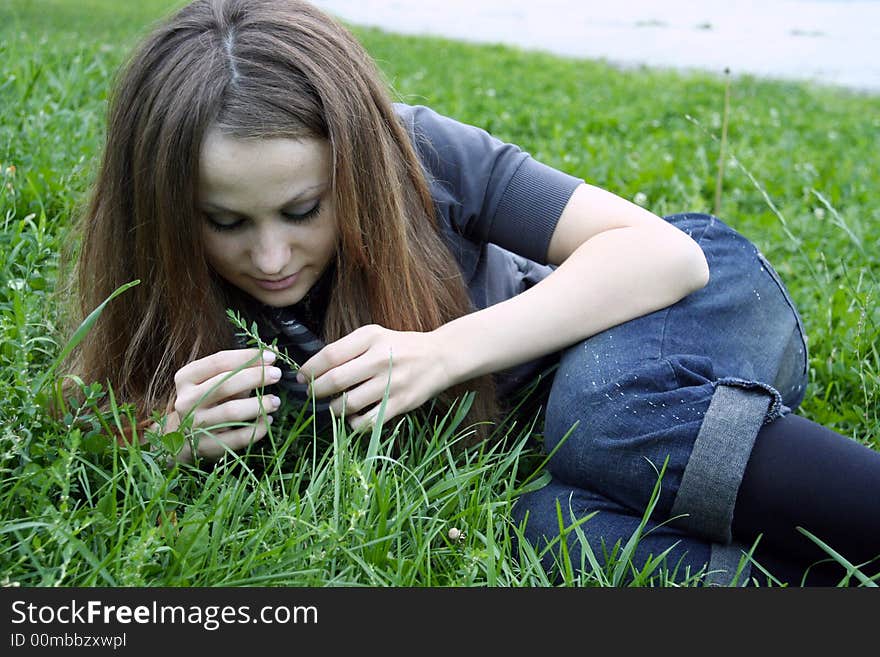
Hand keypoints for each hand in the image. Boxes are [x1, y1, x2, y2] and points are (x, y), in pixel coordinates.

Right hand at [167, 348, 281, 461]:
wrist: (184, 436)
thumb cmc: (208, 399)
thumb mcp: (219, 378)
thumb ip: (243, 364)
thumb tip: (274, 349)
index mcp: (186, 377)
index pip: (219, 361)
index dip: (247, 357)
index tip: (272, 357)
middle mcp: (186, 400)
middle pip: (225, 384)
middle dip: (256, 377)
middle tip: (277, 375)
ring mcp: (194, 424)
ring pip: (232, 411)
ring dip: (259, 404)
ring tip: (276, 401)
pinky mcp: (206, 446)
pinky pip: (237, 437)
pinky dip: (257, 429)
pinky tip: (267, 421)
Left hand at [296, 324, 452, 430]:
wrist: (440, 356)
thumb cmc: (400, 347)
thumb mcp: (374, 335)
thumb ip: (347, 348)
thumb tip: (314, 369)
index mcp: (370, 337)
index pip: (329, 355)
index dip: (309, 369)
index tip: (301, 377)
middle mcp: (380, 358)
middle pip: (335, 380)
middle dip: (316, 391)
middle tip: (312, 394)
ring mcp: (391, 382)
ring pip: (348, 404)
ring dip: (334, 409)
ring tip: (333, 406)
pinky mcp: (401, 402)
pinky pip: (368, 421)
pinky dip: (354, 424)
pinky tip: (353, 418)